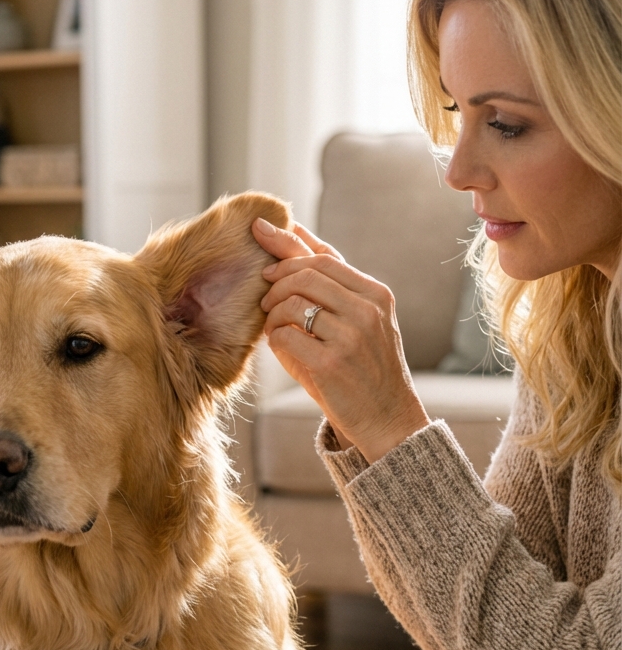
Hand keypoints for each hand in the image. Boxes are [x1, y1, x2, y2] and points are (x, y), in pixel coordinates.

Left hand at [253, 217, 429, 462]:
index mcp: (376, 294)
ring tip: (274, 325)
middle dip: (275, 280)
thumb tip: (293, 240)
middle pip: (305, 273)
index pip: (324, 257)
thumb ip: (333, 286)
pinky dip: (274, 339)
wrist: (389, 420)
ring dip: (273, 313)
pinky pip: (283, 335)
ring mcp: (350, 337)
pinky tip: (281, 346)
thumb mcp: (362, 321)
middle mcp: (367, 311)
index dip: (288, 242)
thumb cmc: (367, 369)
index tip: (260, 229)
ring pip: (291, 302)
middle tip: (265, 296)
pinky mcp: (329, 364)